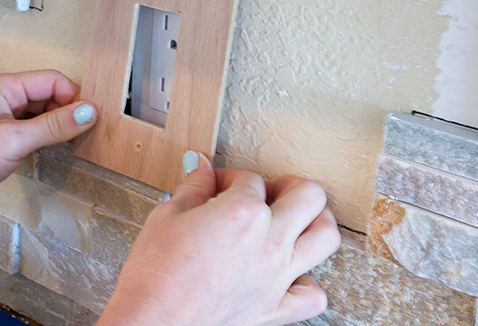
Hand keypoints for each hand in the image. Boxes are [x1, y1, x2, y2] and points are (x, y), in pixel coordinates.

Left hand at [0, 70, 96, 224]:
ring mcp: (0, 113)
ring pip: (41, 110)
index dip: (74, 98)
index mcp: (3, 86)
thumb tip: (89, 112)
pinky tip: (52, 147)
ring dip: (57, 124)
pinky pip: (31, 125)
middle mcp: (2, 94)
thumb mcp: (15, 141)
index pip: (52, 81)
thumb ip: (55, 125)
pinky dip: (45, 134)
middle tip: (84, 134)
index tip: (91, 120)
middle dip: (68, 112)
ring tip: (71, 143)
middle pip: (48, 93)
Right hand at [99, 153, 339, 325]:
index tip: (218, 185)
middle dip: (290, 184)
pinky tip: (291, 274)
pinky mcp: (274, 309)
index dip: (231, 177)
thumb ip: (193, 187)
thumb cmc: (155, 275)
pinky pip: (312, 296)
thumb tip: (201, 166)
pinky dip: (308, 282)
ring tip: (296, 219)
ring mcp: (277, 276)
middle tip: (271, 190)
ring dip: (316, 220)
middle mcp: (269, 241)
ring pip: (326, 238)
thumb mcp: (167, 216)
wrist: (152, 323)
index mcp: (242, 212)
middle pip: (309, 195)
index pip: (250, 178)